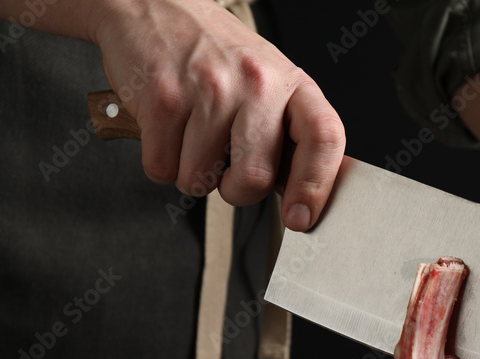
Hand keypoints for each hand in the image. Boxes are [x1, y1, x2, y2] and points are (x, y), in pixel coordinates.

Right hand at [91, 0, 344, 229]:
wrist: (156, 5)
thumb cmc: (218, 55)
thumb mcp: (270, 84)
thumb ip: (291, 137)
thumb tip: (309, 197)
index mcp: (293, 84)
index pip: (324, 139)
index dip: (315, 187)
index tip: (300, 217)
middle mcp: (257, 83)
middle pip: (255, 177)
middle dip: (236, 190)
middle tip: (226, 168)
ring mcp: (209, 88)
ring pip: (201, 179)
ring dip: (193, 174)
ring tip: (194, 135)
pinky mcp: (163, 97)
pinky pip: (163, 167)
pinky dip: (161, 161)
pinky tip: (170, 128)